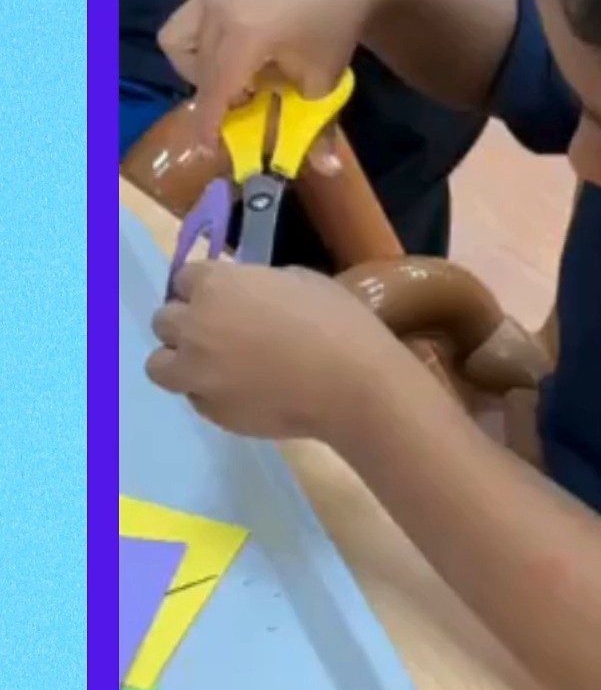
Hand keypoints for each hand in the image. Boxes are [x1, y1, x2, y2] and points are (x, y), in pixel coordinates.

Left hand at [146, 258, 393, 439]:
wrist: (353, 387)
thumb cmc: (336, 322)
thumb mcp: (298, 280)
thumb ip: (256, 284)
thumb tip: (246, 296)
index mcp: (216, 286)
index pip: (183, 278)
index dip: (204, 287)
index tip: (224, 297)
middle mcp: (194, 327)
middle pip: (164, 320)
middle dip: (188, 323)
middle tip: (220, 332)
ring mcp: (198, 373)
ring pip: (159, 365)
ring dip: (180, 361)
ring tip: (215, 367)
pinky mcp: (211, 412)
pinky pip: (195, 398)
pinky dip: (210, 393)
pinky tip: (244, 392)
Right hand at [157, 0, 392, 152]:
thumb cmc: (335, 30)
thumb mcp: (324, 82)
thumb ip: (317, 129)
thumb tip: (328, 171)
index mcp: (244, 34)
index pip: (214, 89)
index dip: (209, 123)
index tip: (209, 147)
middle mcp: (219, 7)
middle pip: (195, 68)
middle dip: (213, 95)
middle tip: (244, 105)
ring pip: (178, 40)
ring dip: (197, 66)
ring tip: (235, 74)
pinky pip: (189, 19)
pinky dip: (202, 42)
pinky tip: (236, 51)